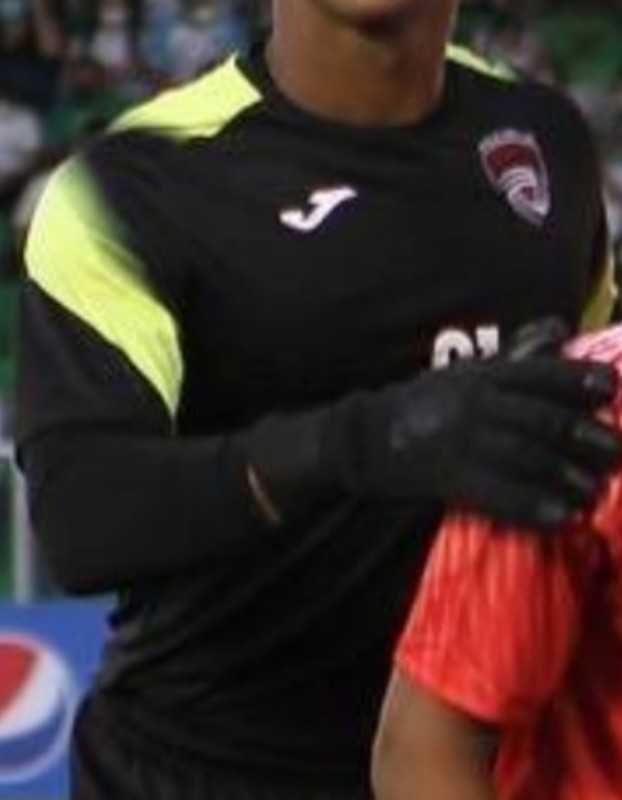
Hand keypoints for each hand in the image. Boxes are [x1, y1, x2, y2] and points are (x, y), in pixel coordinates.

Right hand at [348, 324, 620, 529]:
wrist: (366, 437)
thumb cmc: (423, 402)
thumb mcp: (467, 370)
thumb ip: (516, 354)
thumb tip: (559, 328)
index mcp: (482, 376)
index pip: (538, 374)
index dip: (577, 381)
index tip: (610, 389)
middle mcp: (476, 403)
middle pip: (540, 419)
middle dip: (584, 437)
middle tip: (615, 453)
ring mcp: (462, 440)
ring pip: (526, 456)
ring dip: (565, 476)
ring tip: (592, 492)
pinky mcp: (449, 476)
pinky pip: (499, 494)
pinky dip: (533, 507)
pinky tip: (561, 520)